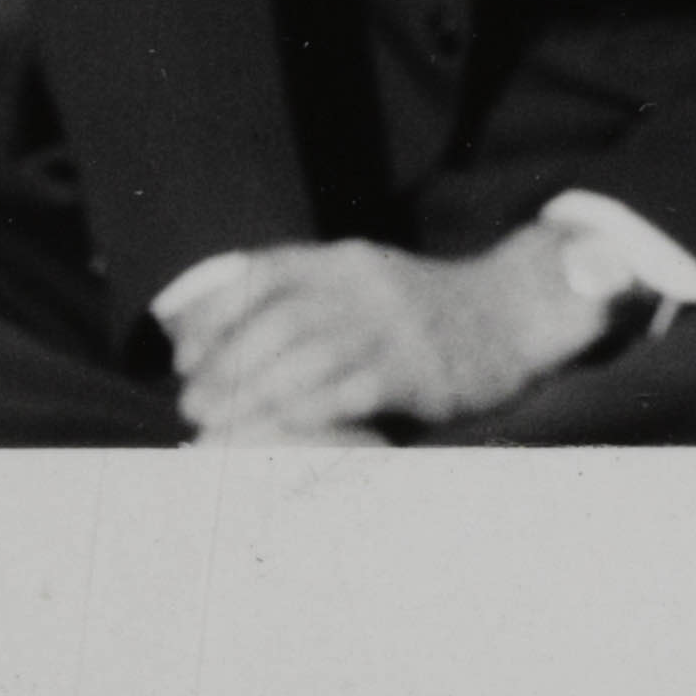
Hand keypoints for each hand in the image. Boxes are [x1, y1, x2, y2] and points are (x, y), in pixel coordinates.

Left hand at [155, 231, 605, 440]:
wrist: (514, 313)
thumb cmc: (421, 311)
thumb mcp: (362, 284)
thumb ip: (303, 298)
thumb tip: (208, 330)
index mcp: (343, 259)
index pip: (262, 273)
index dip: (213, 313)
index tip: (181, 355)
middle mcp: (365, 283)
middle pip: (279, 320)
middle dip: (225, 366)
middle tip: (192, 406)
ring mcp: (396, 324)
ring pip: (308, 357)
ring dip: (254, 397)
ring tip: (217, 430)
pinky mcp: (422, 368)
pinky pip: (353, 390)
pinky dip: (308, 413)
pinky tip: (277, 436)